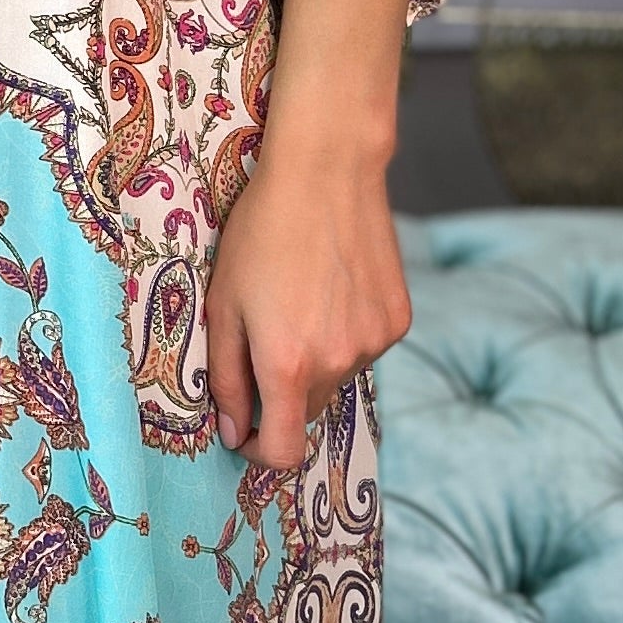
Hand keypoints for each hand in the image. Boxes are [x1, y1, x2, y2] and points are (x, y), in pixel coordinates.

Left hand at [203, 120, 413, 472]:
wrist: (328, 172)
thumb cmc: (261, 233)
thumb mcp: (224, 305)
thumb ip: (226, 378)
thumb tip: (234, 431)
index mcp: (288, 364)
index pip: (283, 449)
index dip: (258, 449)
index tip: (243, 429)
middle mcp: (338, 362)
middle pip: (308, 412)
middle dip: (282, 395)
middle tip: (264, 341)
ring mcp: (375, 343)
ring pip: (337, 378)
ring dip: (316, 361)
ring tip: (301, 300)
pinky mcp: (398, 321)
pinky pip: (364, 349)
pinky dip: (345, 335)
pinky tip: (333, 288)